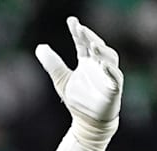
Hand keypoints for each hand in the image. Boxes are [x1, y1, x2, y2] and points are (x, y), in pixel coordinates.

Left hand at [36, 17, 122, 133]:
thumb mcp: (61, 80)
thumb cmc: (78, 101)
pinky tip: (103, 64)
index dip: (78, 32)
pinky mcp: (114, 89)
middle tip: (80, 28)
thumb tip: (40, 47)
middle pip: (96, 46)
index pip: (83, 43)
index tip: (72, 21)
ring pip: (109, 58)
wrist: (88, 123)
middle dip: (89, 37)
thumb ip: (52, 64)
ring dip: (101, 51)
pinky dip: (111, 70)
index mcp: (87, 62)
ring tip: (92, 45)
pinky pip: (116, 77)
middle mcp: (99, 66)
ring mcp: (108, 76)